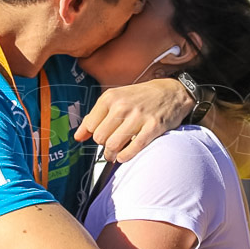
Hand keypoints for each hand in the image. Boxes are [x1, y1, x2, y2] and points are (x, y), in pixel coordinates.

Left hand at [75, 79, 192, 162]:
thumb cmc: (142, 97)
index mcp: (111, 97)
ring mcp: (139, 116)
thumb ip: (95, 117)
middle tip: (110, 146)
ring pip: (113, 145)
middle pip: (100, 138)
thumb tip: (77, 137)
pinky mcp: (153, 127)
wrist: (172, 92)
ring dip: (112, 155)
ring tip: (115, 154)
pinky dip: (125, 157)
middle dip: (103, 146)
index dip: (95, 134)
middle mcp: (123, 106)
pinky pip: (133, 148)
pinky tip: (124, 155)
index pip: (91, 126)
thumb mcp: (116, 99)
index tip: (102, 135)